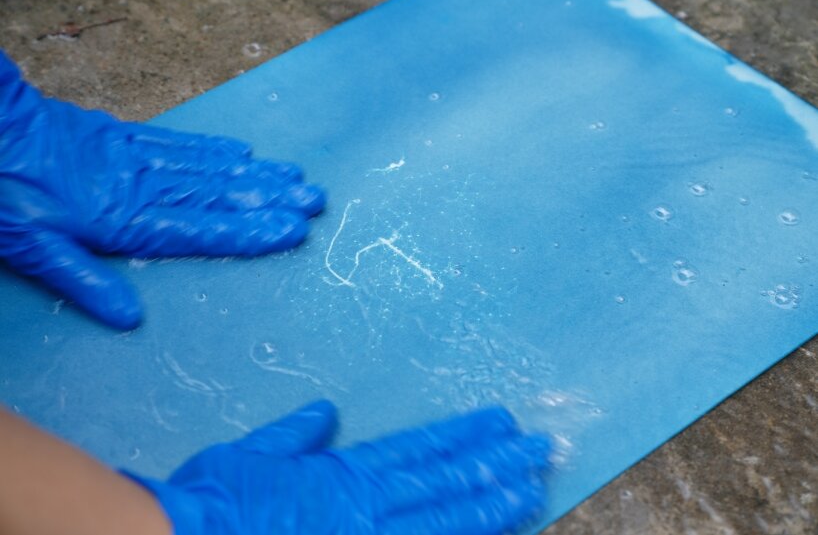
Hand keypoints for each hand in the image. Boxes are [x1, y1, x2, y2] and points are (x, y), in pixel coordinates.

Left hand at [0, 51, 325, 328]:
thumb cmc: (8, 191)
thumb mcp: (32, 247)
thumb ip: (84, 279)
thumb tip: (129, 318)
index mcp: (126, 220)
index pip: (202, 230)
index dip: (249, 232)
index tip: (290, 229)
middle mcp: (145, 187)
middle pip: (219, 195)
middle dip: (269, 199)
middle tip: (313, 200)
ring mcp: (141, 159)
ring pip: (209, 169)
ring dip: (255, 175)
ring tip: (294, 178)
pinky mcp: (128, 139)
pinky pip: (183, 144)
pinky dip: (216, 149)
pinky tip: (242, 152)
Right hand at [128, 401, 550, 534]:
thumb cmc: (216, 501)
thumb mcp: (253, 455)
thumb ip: (294, 435)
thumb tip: (327, 411)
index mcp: (346, 474)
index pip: (422, 448)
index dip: (466, 434)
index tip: (501, 422)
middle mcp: (369, 508)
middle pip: (447, 482)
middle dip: (498, 464)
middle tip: (541, 450)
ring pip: (448, 521)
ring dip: (494, 505)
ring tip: (532, 490)